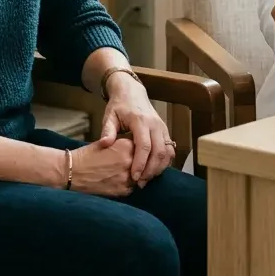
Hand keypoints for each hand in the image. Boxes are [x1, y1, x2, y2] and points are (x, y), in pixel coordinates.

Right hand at [68, 137, 135, 197]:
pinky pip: (132, 187)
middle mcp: (128, 161)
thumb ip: (123, 145)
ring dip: (135, 174)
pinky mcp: (122, 191)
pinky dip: (128, 185)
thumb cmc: (86, 156)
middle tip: (128, 163)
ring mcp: (126, 177)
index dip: (136, 149)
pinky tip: (119, 181)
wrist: (72, 172)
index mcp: (125, 146)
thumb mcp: (106, 143)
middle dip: (138, 162)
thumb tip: (136, 148)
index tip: (132, 150)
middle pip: (142, 161)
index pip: (140, 146)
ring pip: (139, 176)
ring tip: (122, 172)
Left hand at [99, 73, 174, 187]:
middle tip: (140, 184)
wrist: (132, 92)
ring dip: (159, 168)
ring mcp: (162, 127)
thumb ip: (107, 130)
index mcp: (141, 121)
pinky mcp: (165, 131)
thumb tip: (105, 144)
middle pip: (159, 152)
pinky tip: (154, 171)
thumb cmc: (118, 106)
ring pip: (167, 152)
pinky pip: (170, 149)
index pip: (144, 146)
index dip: (141, 163)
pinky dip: (164, 162)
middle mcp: (155, 124)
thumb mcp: (109, 116)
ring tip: (146, 180)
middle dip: (151, 170)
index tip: (134, 177)